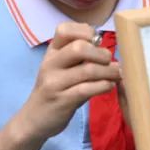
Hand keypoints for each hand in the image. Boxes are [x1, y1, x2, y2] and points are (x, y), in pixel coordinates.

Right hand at [16, 22, 121, 141]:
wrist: (33, 120)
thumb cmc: (57, 90)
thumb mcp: (63, 69)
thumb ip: (80, 56)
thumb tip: (105, 45)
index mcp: (51, 53)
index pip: (64, 29)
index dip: (85, 31)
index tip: (97, 42)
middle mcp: (50, 64)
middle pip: (79, 47)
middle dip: (101, 53)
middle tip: (109, 61)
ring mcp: (54, 83)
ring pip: (87, 70)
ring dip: (109, 71)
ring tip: (116, 74)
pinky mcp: (61, 101)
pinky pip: (87, 89)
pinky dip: (104, 86)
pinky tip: (109, 86)